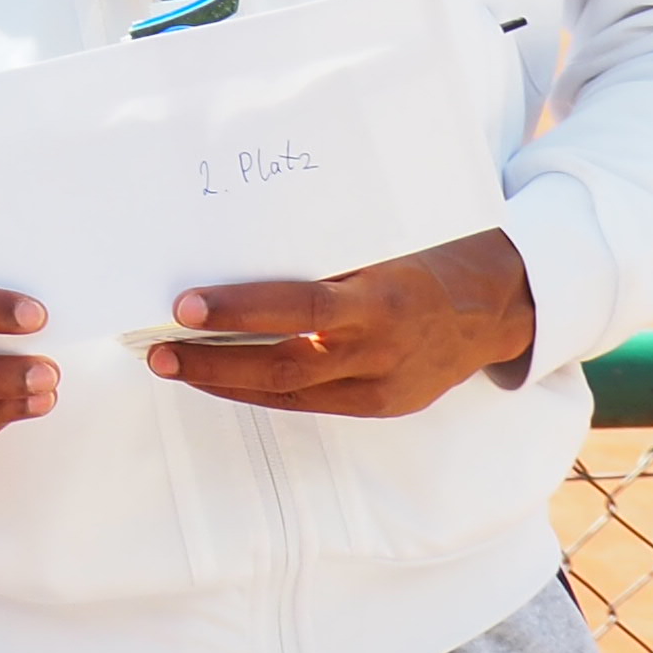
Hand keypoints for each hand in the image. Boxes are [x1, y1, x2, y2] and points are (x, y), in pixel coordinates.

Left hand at [153, 227, 536, 414]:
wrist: (496, 307)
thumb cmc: (425, 257)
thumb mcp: (378, 245)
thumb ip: (320, 260)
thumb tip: (231, 251)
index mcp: (383, 301)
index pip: (299, 308)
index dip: (240, 309)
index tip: (183, 305)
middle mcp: (382, 352)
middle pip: (283, 366)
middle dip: (212, 361)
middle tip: (155, 349)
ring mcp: (384, 388)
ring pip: (289, 393)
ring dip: (225, 380)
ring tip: (173, 364)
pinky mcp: (382, 406)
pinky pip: (310, 402)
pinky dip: (261, 390)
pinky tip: (221, 377)